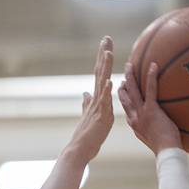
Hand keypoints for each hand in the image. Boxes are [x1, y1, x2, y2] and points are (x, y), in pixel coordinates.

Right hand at [66, 36, 114, 163]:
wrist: (79, 150)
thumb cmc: (86, 135)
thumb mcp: (89, 115)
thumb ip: (87, 103)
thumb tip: (85, 93)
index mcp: (96, 98)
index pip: (100, 74)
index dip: (102, 59)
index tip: (105, 44)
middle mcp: (96, 99)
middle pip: (100, 72)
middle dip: (103, 55)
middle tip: (106, 38)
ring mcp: (98, 106)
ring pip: (102, 83)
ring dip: (105, 68)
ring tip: (108, 53)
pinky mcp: (100, 116)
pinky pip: (104, 102)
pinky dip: (106, 91)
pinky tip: (109, 81)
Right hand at [118, 61, 181, 154]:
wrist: (166, 151)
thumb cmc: (166, 149)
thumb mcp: (157, 140)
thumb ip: (156, 131)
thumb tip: (165, 128)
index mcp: (135, 126)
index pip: (127, 110)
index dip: (124, 100)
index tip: (123, 91)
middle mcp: (134, 118)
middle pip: (125, 99)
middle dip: (123, 86)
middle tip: (122, 76)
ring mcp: (141, 113)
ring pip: (132, 92)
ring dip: (130, 77)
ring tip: (129, 65)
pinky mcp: (151, 110)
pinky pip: (150, 89)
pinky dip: (151, 77)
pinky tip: (153, 65)